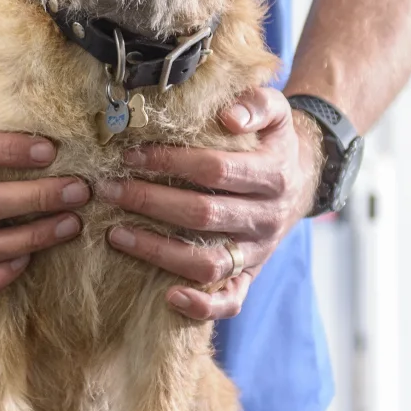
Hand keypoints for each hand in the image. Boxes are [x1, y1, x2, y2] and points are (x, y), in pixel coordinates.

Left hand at [98, 86, 319, 319]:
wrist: (302, 182)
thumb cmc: (272, 143)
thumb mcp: (276, 112)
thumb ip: (257, 103)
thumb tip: (229, 117)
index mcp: (273, 175)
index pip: (215, 170)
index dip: (171, 161)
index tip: (130, 154)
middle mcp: (266, 218)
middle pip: (203, 215)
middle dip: (150, 201)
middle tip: (108, 190)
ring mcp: (257, 251)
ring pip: (208, 262)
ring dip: (159, 251)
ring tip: (116, 234)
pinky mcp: (250, 275)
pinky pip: (231, 301)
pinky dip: (203, 306)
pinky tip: (168, 297)